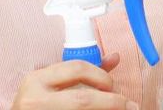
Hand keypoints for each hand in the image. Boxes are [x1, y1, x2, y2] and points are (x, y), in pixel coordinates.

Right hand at [12, 54, 137, 109]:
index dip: (102, 76)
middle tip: (128, 105)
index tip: (113, 86)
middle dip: (111, 101)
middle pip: (82, 99)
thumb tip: (115, 58)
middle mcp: (34, 99)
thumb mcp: (53, 85)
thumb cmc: (37, 105)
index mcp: (36, 79)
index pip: (77, 68)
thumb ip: (82, 73)